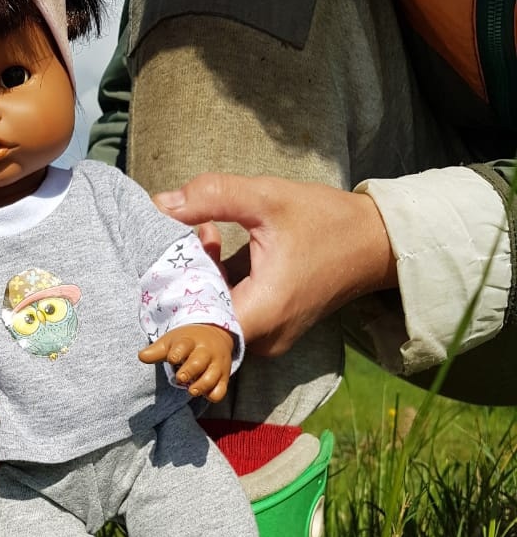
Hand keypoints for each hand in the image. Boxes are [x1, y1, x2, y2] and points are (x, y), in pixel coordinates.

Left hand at [139, 324, 232, 401]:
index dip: (176, 354)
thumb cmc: (187, 342)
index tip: (172, 359)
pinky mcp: (224, 376)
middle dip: (188, 372)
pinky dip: (213, 395)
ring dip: (200, 386)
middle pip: (198, 363)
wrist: (216, 334)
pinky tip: (204, 393)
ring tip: (191, 390)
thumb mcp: (171, 341)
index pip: (183, 346)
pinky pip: (221, 390)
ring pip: (211, 378)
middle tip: (180, 378)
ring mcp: (216, 364)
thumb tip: (141, 357)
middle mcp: (205, 352)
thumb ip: (156, 351)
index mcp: (189, 341)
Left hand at [153, 174, 396, 355]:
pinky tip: (217, 245)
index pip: (193, 321)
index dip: (171, 290)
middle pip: (198, 319)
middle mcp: (262, 338)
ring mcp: (266, 338)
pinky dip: (218, 283)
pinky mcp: (269, 330)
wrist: (376, 243)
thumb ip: (211, 198)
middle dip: (183, 277)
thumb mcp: (267, 198)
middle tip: (185, 235)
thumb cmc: (327, 221)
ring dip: (200, 276)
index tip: (165, 255)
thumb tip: (159, 204)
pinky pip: (229, 312)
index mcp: (262, 312)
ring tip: (205, 233)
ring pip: (211, 315)